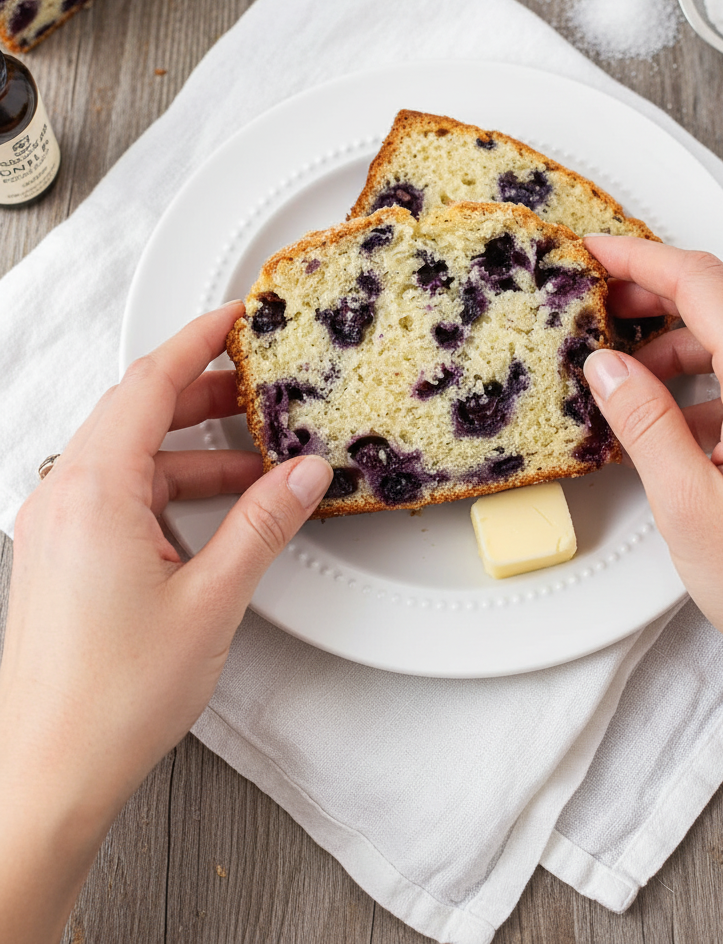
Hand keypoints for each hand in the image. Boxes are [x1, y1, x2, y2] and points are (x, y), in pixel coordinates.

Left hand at [0, 301, 332, 943]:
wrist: (48, 774)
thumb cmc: (112, 698)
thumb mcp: (211, 597)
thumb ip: (263, 523)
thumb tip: (304, 472)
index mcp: (92, 490)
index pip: (147, 384)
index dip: (196, 342)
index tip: (234, 317)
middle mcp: (62, 497)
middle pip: (135, 412)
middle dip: (201, 394)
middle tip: (259, 383)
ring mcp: (55, 528)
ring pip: (129, 458)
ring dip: (191, 452)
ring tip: (257, 463)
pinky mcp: (60, 558)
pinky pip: (116, 496)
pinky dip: (167, 490)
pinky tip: (214, 514)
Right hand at [582, 237, 722, 727]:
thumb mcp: (689, 508)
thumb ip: (644, 424)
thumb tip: (606, 365)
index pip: (699, 282)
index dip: (636, 259)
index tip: (590, 254)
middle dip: (663, 285)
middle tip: (606, 305)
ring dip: (689, 333)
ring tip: (635, 378)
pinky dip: (719, 370)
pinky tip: (683, 420)